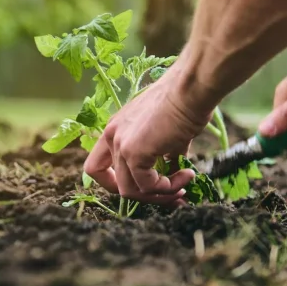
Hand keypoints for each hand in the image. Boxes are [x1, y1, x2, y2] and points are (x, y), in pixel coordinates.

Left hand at [83, 66, 208, 206]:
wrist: (190, 90)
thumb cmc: (184, 102)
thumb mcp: (166, 132)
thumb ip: (162, 154)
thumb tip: (172, 171)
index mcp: (115, 129)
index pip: (96, 167)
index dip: (113, 184)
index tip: (140, 188)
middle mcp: (112, 137)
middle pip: (118, 185)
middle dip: (148, 195)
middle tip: (174, 194)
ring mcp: (121, 145)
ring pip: (131, 191)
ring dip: (160, 194)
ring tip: (183, 185)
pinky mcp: (134, 152)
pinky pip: (148, 186)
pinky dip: (168, 187)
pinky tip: (186, 175)